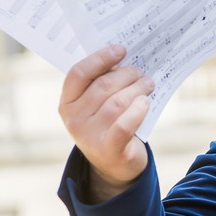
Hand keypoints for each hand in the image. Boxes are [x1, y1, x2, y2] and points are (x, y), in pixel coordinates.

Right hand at [59, 45, 154, 201]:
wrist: (114, 165)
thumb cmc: (108, 125)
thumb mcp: (97, 106)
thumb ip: (102, 84)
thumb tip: (124, 56)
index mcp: (67, 103)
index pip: (78, 74)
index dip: (100, 58)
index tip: (121, 50)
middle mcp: (74, 119)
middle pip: (103, 86)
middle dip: (127, 75)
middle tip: (141, 72)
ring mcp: (89, 136)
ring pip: (117, 102)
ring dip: (137, 89)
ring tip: (148, 84)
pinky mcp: (109, 149)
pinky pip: (125, 124)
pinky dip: (138, 110)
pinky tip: (146, 102)